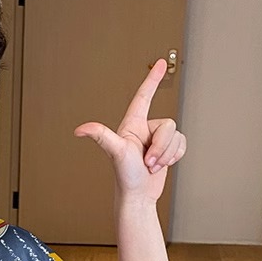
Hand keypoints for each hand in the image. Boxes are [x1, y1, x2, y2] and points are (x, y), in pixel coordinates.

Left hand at [74, 58, 186, 200]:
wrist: (137, 197)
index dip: (152, 80)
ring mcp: (155, 140)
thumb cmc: (125, 177)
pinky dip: (175, 156)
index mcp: (132, 125)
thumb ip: (101, 136)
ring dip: (167, 154)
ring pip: (176, 135)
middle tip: (147, 162)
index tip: (161, 63)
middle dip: (161, 146)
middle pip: (168, 124)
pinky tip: (163, 165)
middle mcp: (144, 130)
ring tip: (151, 166)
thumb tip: (80, 129)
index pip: (143, 97)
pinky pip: (182, 144)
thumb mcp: (115, 153)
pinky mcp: (166, 149)